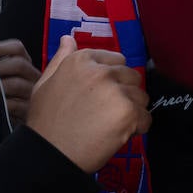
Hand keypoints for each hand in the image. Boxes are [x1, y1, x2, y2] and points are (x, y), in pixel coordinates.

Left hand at [0, 24, 39, 125]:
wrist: (10, 121)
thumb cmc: (3, 93)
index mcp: (23, 63)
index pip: (18, 47)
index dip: (1, 47)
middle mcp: (32, 76)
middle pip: (20, 64)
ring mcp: (32, 94)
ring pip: (18, 84)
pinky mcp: (28, 111)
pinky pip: (16, 105)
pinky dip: (2, 103)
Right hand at [28, 35, 150, 173]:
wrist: (49, 154)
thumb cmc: (46, 121)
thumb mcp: (45, 84)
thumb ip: (61, 59)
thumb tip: (68, 39)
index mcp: (82, 61)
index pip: (117, 60)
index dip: (112, 80)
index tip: (101, 95)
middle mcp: (101, 71)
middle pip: (132, 77)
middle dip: (124, 94)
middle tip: (105, 114)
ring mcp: (116, 91)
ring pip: (141, 97)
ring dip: (132, 111)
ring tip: (110, 125)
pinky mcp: (128, 112)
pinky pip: (146, 118)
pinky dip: (137, 129)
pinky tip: (117, 135)